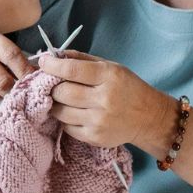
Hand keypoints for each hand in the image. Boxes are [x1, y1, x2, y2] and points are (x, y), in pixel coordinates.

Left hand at [39, 50, 170, 147]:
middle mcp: (104, 99)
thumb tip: (54, 55)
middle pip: (63, 92)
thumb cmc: (127, 87)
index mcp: (109, 76)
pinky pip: (67, 127)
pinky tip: (74, 112)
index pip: (72, 70)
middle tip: (52, 83)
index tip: (44, 61)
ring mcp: (99, 121)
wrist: (148, 117)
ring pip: (61, 112)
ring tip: (62, 98)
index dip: (53, 65)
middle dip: (53, 86)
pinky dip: (66, 118)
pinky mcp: (95, 137)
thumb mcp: (110, 66)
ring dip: (56, 103)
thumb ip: (82, 59)